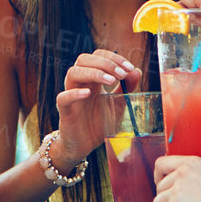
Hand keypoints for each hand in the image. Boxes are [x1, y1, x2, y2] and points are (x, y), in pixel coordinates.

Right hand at [53, 49, 138, 165]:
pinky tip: (88, 93)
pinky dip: (74, 93)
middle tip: (121, 74)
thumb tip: (137, 70)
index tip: (129, 68)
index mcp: (92, 78)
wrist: (86, 145)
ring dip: (93, 73)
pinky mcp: (64, 110)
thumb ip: (126, 88)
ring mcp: (70, 94)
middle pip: (84, 59)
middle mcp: (80, 83)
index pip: (98, 56)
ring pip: (73, 72)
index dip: (113, 58)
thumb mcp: (118, 104)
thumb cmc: (100, 122)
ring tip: (110, 81)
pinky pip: (63, 97)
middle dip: (104, 63)